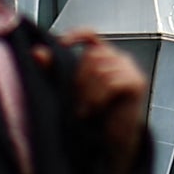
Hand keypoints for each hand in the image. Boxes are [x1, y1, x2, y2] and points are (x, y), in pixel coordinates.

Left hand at [47, 28, 149, 172]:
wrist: (114, 139)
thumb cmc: (94, 113)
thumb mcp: (72, 89)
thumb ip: (56, 70)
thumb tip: (36, 53)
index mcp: (103, 56)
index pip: (91, 35)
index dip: (77, 35)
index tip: (61, 44)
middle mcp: (119, 58)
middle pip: (92, 56)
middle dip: (79, 79)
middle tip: (77, 100)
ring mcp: (130, 69)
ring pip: (100, 71)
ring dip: (87, 93)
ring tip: (84, 109)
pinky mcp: (136, 82)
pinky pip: (111, 82)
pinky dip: (98, 97)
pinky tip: (94, 109)